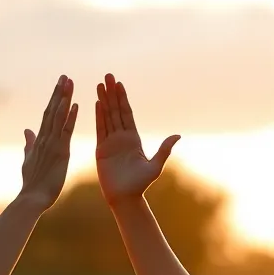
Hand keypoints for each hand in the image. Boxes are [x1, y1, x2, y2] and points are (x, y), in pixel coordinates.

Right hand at [18, 75, 78, 210]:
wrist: (31, 198)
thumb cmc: (31, 184)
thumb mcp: (28, 160)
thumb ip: (29, 144)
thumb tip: (26, 130)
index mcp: (39, 140)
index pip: (47, 116)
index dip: (53, 100)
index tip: (58, 86)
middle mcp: (45, 138)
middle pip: (52, 110)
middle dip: (58, 93)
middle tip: (64, 76)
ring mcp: (51, 144)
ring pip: (58, 116)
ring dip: (64, 98)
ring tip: (69, 82)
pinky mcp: (60, 152)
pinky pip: (65, 131)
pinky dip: (70, 117)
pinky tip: (75, 104)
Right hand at [95, 73, 178, 204]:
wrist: (125, 198)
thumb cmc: (141, 185)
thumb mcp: (155, 166)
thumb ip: (164, 149)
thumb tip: (177, 135)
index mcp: (133, 139)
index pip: (127, 114)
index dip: (123, 98)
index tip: (119, 84)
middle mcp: (121, 138)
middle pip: (115, 110)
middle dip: (111, 93)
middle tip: (107, 76)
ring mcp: (110, 143)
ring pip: (106, 117)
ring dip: (103, 101)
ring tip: (99, 85)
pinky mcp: (101, 150)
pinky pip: (99, 130)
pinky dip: (97, 116)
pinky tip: (96, 104)